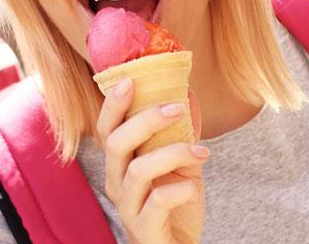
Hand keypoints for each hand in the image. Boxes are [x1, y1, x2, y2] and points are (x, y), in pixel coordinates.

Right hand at [96, 78, 206, 243]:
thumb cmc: (175, 205)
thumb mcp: (181, 165)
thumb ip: (181, 135)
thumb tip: (189, 96)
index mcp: (120, 163)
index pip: (106, 129)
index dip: (113, 104)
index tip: (131, 80)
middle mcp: (116, 183)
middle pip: (116, 143)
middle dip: (145, 120)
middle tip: (176, 108)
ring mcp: (128, 206)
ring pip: (138, 170)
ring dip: (172, 153)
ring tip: (201, 153)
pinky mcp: (145, 228)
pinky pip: (159, 201)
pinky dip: (181, 189)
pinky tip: (194, 187)